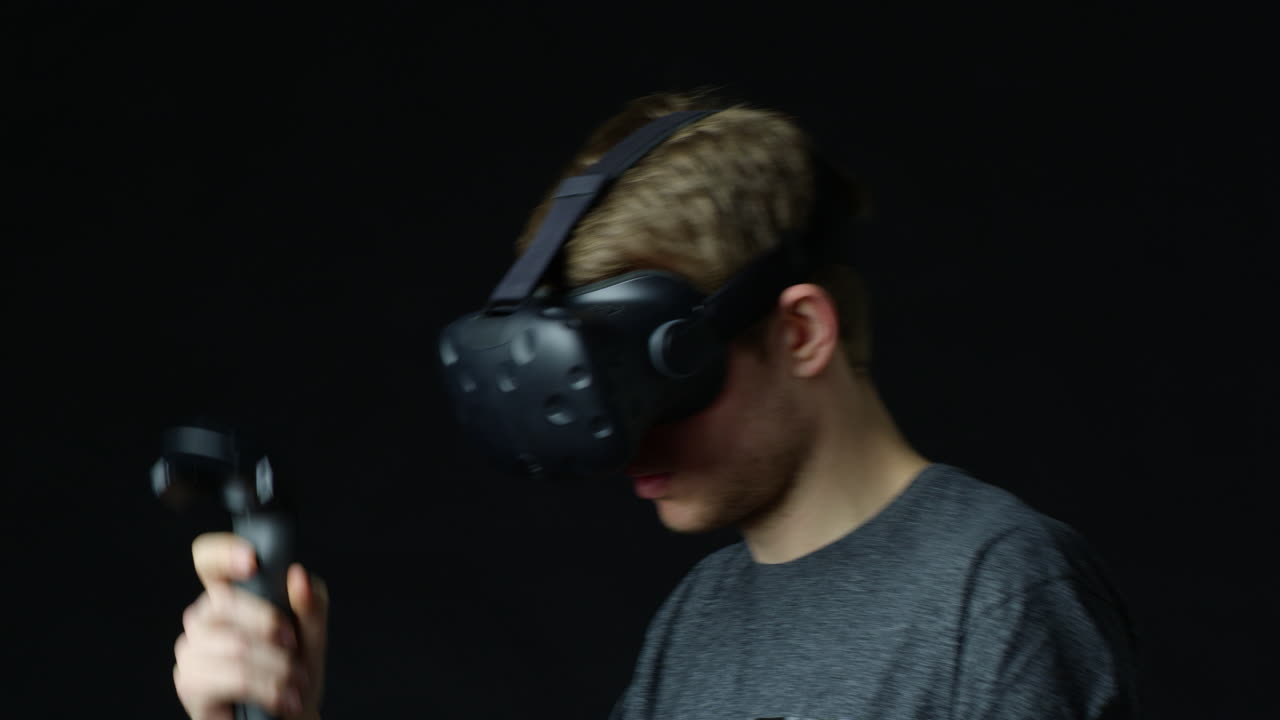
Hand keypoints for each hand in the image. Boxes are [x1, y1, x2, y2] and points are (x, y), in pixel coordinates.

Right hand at [173, 532, 328, 719]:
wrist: (287, 718)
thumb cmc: (294, 675)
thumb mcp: (313, 636)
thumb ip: (310, 605)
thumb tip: (298, 576)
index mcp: (231, 595)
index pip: (209, 560)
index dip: (222, 552)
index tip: (252, 561)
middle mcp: (205, 618)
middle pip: (224, 601)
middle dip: (270, 625)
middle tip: (294, 647)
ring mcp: (192, 650)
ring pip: (235, 644)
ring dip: (277, 668)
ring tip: (295, 683)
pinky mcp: (190, 683)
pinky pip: (230, 677)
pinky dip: (267, 689)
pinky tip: (281, 700)